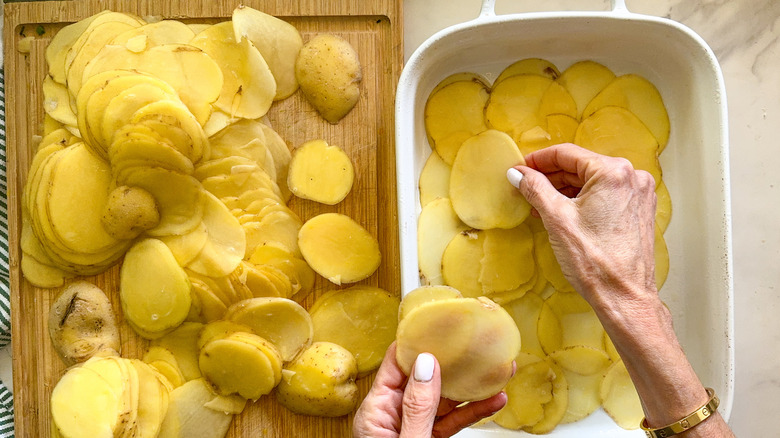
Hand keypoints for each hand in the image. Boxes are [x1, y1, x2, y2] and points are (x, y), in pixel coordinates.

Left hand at [353, 342, 506, 437]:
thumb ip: (418, 407)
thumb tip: (426, 365)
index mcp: (376, 411)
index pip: (396, 364)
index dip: (417, 342)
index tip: (440, 324)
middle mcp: (391, 416)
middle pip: (424, 378)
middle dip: (453, 362)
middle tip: (478, 344)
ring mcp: (410, 430)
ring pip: (443, 400)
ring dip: (471, 387)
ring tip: (499, 371)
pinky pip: (450, 423)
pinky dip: (472, 413)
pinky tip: (494, 402)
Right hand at [508, 143, 657, 310]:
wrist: (624, 297)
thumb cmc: (595, 262)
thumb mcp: (556, 219)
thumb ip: (535, 189)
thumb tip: (517, 174)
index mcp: (613, 172)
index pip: (567, 153)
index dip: (538, 160)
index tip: (520, 169)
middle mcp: (632, 177)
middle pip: (581, 166)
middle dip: (551, 176)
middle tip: (525, 187)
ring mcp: (638, 195)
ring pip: (592, 182)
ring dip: (564, 190)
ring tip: (539, 203)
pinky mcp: (639, 212)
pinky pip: (605, 195)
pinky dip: (582, 200)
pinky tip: (562, 213)